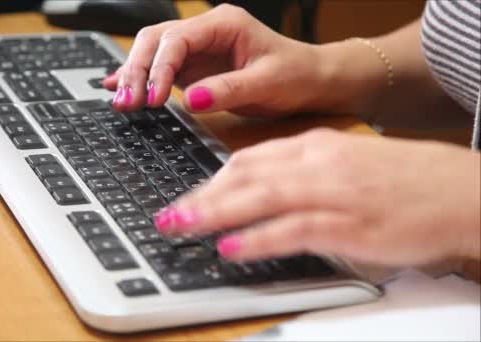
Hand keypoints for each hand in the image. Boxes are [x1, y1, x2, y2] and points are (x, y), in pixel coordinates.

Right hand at [104, 4, 326, 115]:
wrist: (309, 80)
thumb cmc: (295, 74)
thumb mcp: (267, 83)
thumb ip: (229, 90)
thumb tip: (192, 100)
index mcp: (224, 24)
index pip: (177, 39)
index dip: (160, 67)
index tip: (154, 97)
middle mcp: (205, 32)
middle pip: (156, 41)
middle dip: (138, 70)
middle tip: (128, 102)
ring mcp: (197, 49)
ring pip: (152, 52)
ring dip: (134, 75)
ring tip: (122, 102)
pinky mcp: (193, 67)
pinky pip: (160, 68)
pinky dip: (141, 78)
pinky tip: (118, 87)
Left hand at [154, 129, 480, 266]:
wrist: (460, 189)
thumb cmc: (403, 179)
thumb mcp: (345, 164)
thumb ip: (303, 174)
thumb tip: (261, 192)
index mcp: (316, 147)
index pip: (249, 158)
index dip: (212, 179)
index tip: (189, 195)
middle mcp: (318, 164)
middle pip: (245, 175)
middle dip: (201, 196)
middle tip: (168, 215)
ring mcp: (333, 192)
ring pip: (260, 197)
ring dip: (215, 213)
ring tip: (182, 227)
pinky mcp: (350, 223)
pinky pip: (293, 229)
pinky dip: (258, 238)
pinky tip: (232, 247)